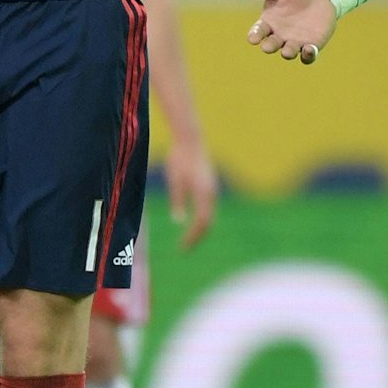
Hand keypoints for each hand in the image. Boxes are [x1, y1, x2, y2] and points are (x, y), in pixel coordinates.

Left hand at [164, 133, 218, 248]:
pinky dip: (202, 219)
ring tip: (188, 239)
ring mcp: (212, 189)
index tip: (182, 248)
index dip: (192, 237)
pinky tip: (192, 223)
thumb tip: (178, 221)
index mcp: (204, 193)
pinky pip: (208, 207)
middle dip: (197, 237)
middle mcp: (211, 193)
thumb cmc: (179, 157)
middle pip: (208, 222)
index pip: (201, 222)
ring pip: (209, 215)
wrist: (190, 138)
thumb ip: (178, 200)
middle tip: (184, 248)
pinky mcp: (209, 185)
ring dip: (200, 229)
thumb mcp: (174, 180)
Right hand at [236, 0, 336, 64]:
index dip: (254, 35)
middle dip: (269, 46)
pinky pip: (308, 56)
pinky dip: (308, 55)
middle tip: (267, 47)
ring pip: (289, 52)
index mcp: (268, 23)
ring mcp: (295, 43)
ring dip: (287, 53)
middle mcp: (279, 36)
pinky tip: (309, 49)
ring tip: (286, 52)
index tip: (252, 39)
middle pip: (271, 44)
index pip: (258, 31)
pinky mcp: (312, 46)